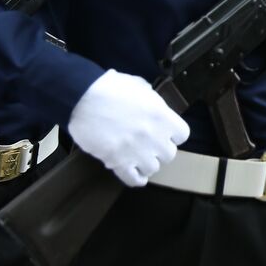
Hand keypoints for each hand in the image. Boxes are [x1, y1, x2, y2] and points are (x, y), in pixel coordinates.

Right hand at [67, 70, 188, 187]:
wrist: (82, 98)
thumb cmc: (110, 88)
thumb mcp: (140, 86)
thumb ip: (153, 100)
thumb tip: (154, 105)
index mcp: (162, 117)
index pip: (183, 135)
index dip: (174, 135)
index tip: (166, 133)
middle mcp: (154, 137)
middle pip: (169, 154)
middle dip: (160, 149)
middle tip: (149, 144)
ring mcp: (137, 152)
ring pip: (153, 168)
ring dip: (147, 163)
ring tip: (139, 156)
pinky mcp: (118, 163)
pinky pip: (134, 179)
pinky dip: (137, 178)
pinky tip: (136, 173)